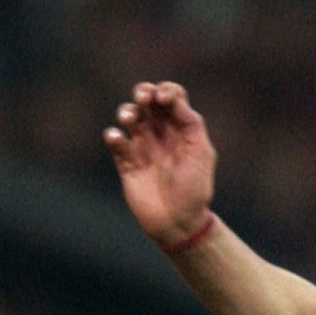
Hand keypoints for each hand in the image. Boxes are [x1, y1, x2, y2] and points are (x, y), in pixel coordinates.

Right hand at [104, 81, 216, 249]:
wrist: (179, 223)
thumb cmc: (195, 189)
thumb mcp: (201, 153)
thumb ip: (191, 123)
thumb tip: (174, 99)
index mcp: (182, 129)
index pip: (172, 97)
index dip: (166, 91)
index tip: (164, 100)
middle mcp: (161, 133)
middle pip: (148, 100)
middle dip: (143, 92)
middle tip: (143, 99)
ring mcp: (143, 146)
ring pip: (129, 115)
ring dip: (127, 110)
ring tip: (129, 119)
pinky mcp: (126, 161)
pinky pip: (116, 141)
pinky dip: (114, 135)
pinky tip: (119, 140)